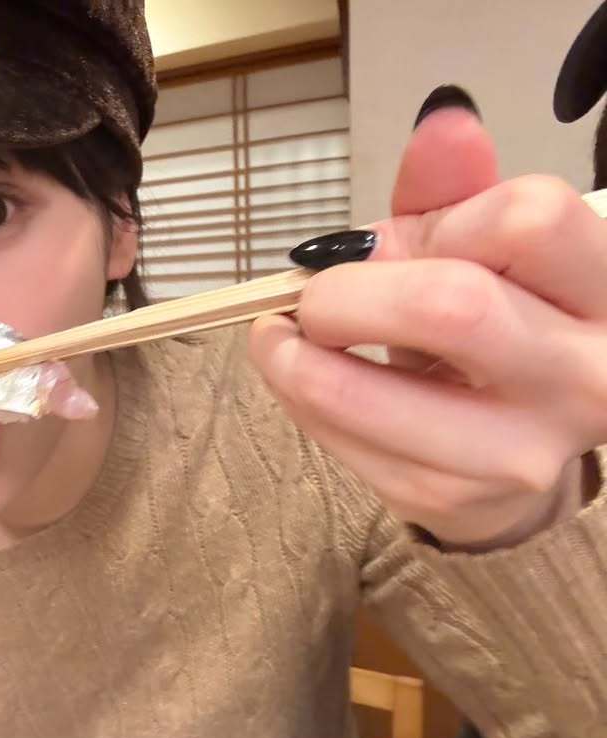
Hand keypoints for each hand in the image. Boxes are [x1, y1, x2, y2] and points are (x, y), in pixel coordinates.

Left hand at [249, 105, 606, 546]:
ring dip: (292, 357)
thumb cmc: (500, 324)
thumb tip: (442, 123)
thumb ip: (459, 190)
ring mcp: (519, 451)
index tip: (396, 245)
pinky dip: (300, 397)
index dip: (440, 220)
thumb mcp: (488, 251)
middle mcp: (585, 377)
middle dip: (346, 291)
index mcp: (606, 293)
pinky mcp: (448, 496)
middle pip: (447, 304)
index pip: (528, 218)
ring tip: (281, 336)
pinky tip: (307, 378)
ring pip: (361, 392)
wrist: (519, 440)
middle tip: (313, 297)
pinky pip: (338, 438)